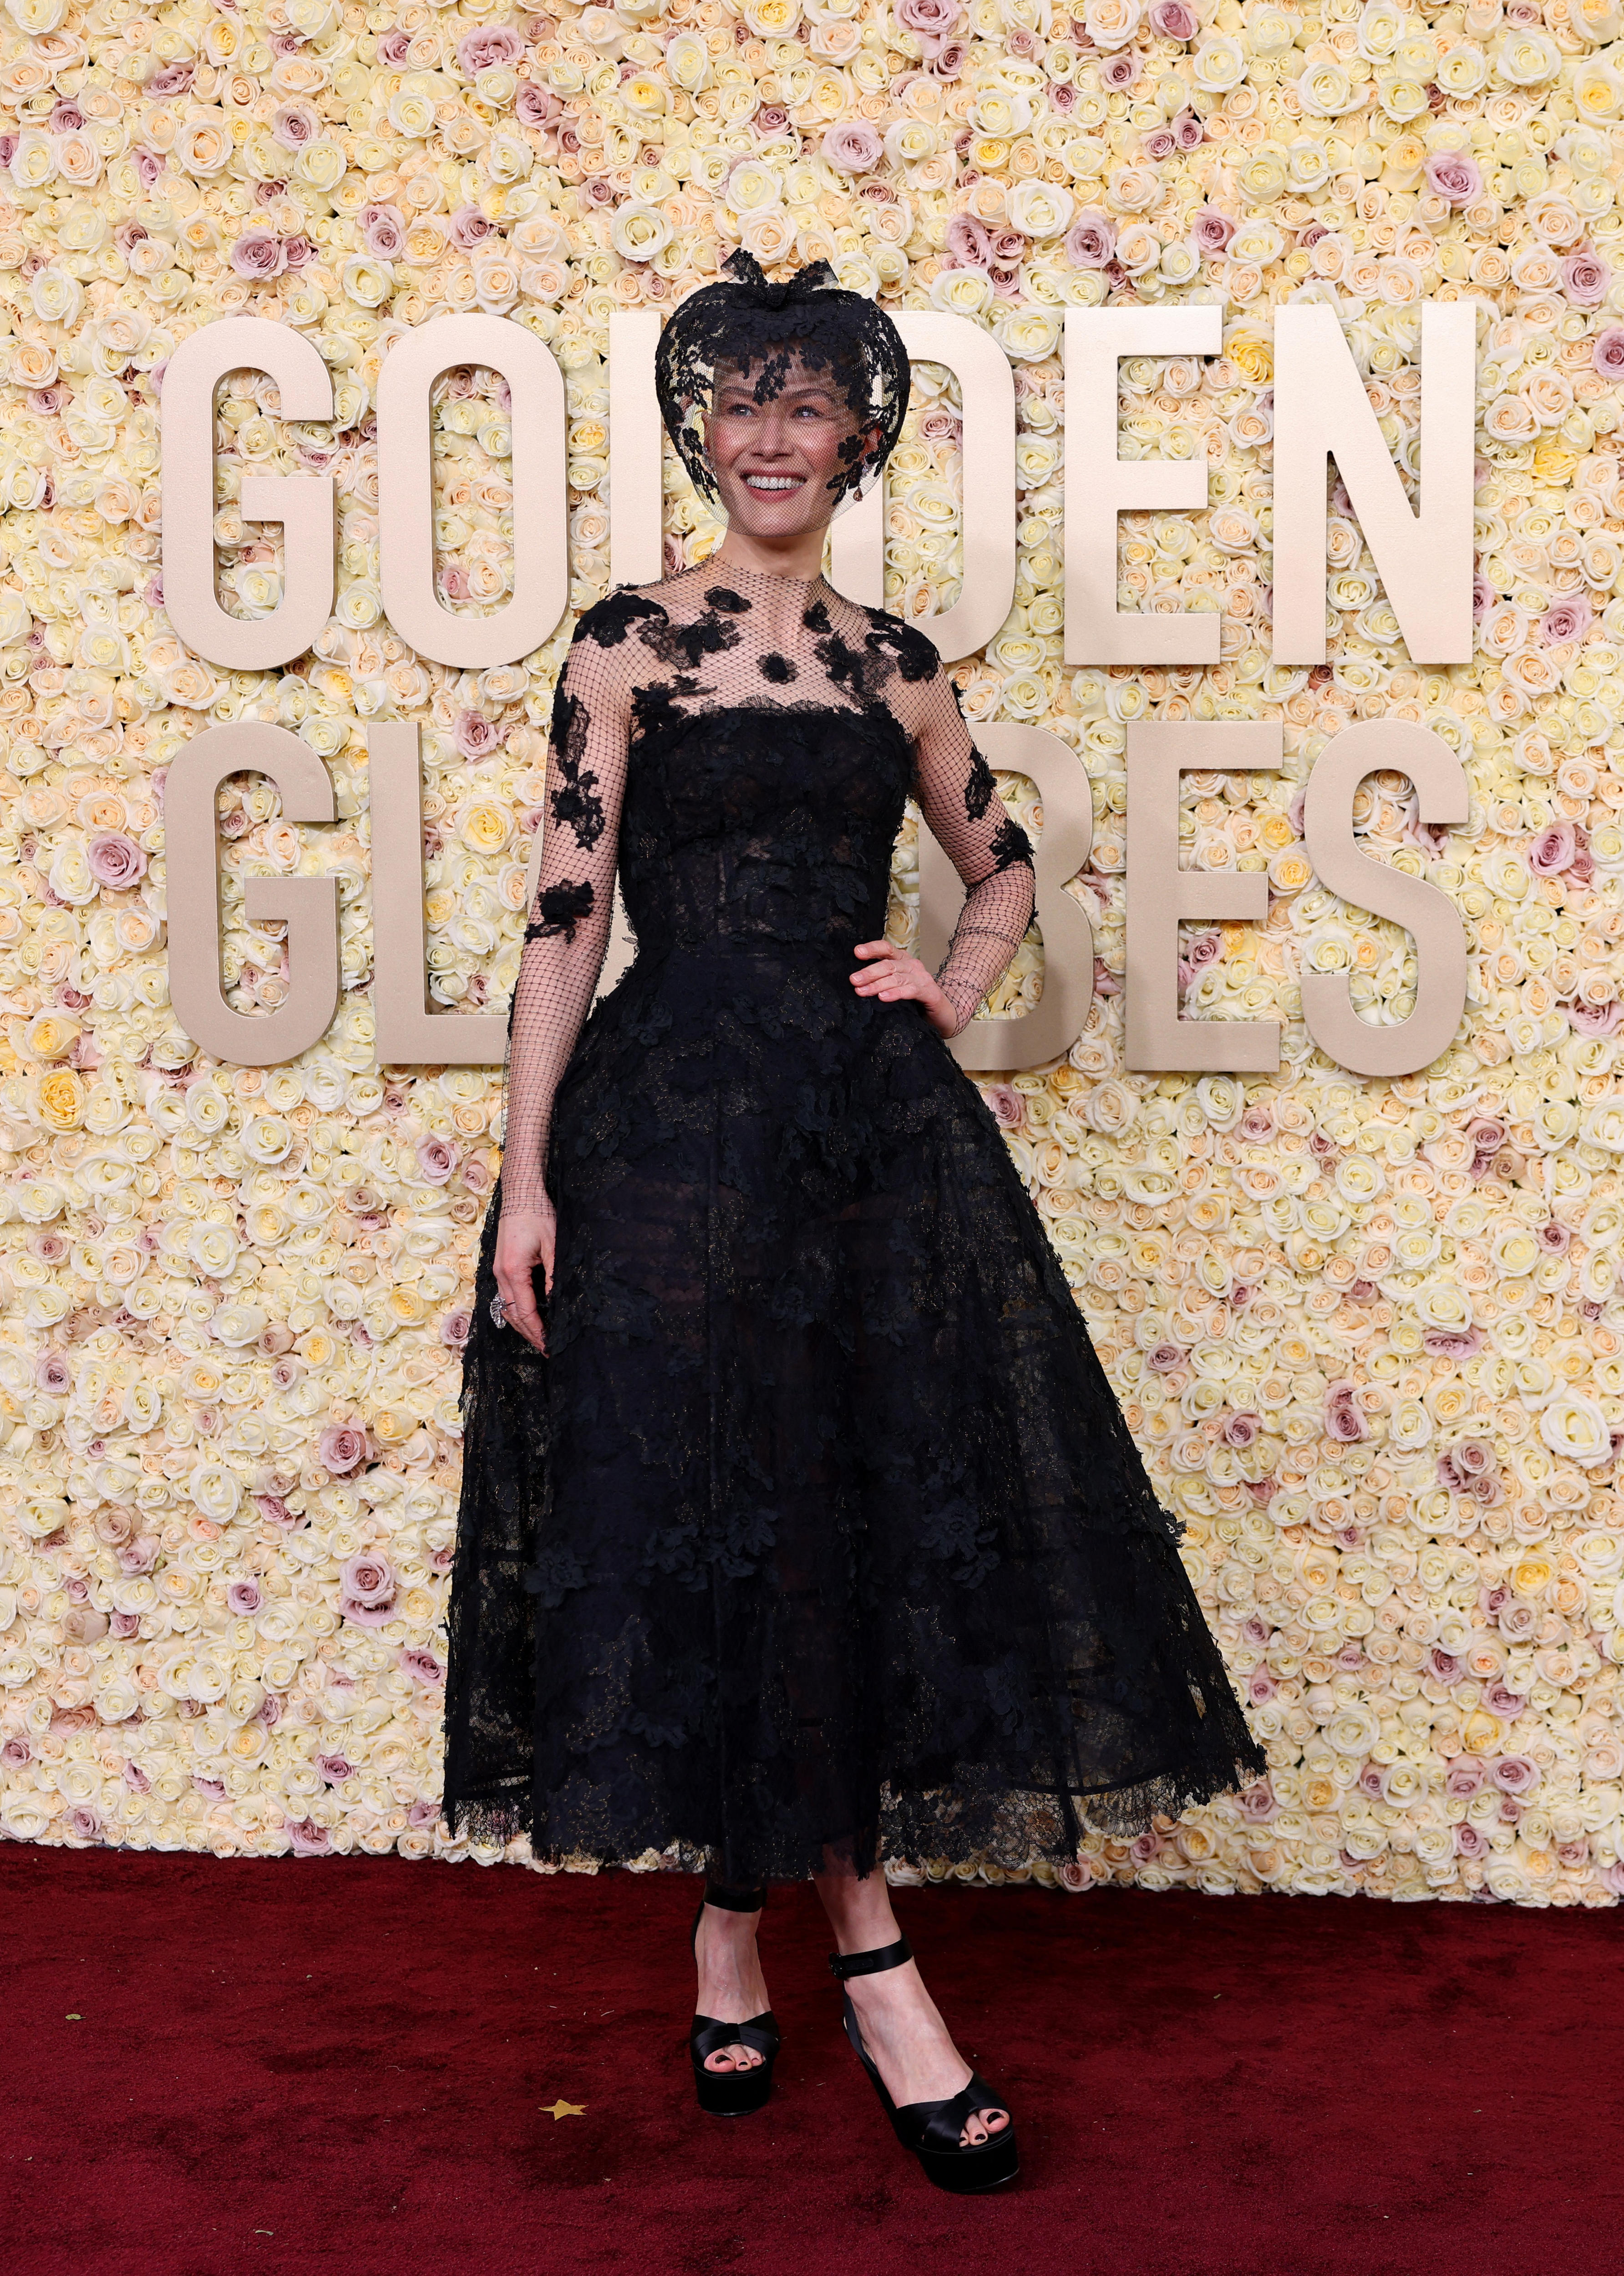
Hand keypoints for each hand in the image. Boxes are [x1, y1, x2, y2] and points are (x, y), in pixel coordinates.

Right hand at [494, 1205, 555, 1353]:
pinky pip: (506, 1296)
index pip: (525, 1311)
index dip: (538, 1331)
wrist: (520, 1194)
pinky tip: (528, 1316)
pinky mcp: (501, 1266)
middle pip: (512, 1314)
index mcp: (513, 1271)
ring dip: (521, 1325)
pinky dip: (517, 1311)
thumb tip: (557, 1301)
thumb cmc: (537, 1215)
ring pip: (506, 1307)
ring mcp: (498, 1271)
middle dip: (529, 1334)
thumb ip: (553, 1276)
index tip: (549, 1345)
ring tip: (538, 1338)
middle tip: (546, 1349)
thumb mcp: (553, 1246)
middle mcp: (501, 1274)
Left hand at [849, 938, 958, 1040]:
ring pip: (896, 978)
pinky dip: (895, 993)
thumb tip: (856, 982)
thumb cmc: (915, 1000)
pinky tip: (883, 997)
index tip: (856, 953)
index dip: (872, 949)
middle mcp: (912, 965)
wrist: (942, 1013)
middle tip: (854, 980)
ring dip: (877, 984)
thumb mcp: (896, 986)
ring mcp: (921, 977)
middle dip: (869, 972)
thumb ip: (881, 980)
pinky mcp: (929, 991)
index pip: (886, 949)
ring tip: (862, 991)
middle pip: (888, 965)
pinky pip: (909, 990)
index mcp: (903, 960)